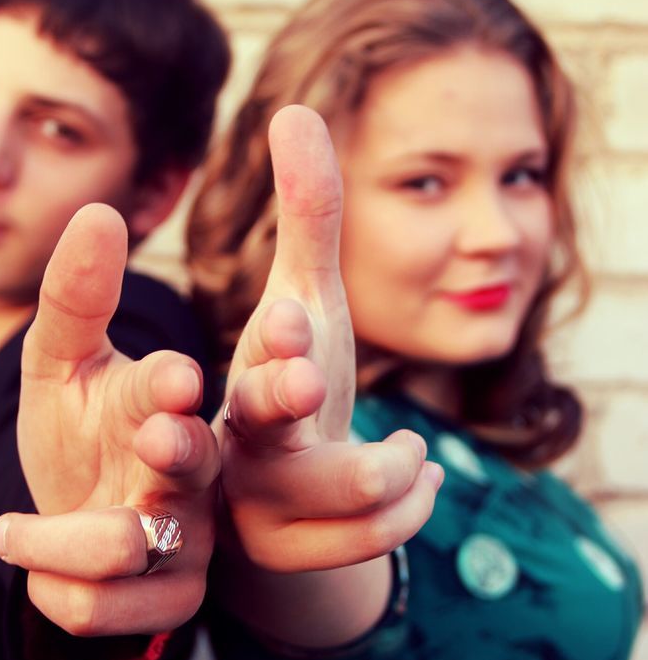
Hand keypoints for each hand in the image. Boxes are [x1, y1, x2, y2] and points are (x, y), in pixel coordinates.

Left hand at [0, 203, 218, 635]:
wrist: (72, 518)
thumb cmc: (78, 432)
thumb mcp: (59, 361)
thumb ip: (74, 297)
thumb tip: (99, 211)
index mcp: (169, 404)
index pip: (186, 390)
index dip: (177, 386)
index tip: (174, 376)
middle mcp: (190, 470)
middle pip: (195, 466)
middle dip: (174, 456)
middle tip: (155, 439)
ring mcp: (182, 540)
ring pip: (130, 549)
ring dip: (66, 540)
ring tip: (7, 530)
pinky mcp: (165, 601)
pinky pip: (102, 609)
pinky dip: (50, 587)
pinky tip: (26, 563)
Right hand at [219, 105, 441, 577]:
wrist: (276, 489)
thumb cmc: (290, 381)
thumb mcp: (306, 300)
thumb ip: (308, 216)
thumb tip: (295, 110)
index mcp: (240, 371)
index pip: (248, 353)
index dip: (276, 341)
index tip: (294, 319)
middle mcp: (237, 438)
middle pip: (259, 420)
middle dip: (286, 394)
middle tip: (311, 374)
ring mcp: (263, 501)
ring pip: (334, 490)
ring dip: (383, 467)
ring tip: (415, 449)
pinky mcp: (295, 549)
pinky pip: (364, 539)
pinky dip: (406, 505)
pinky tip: (423, 476)